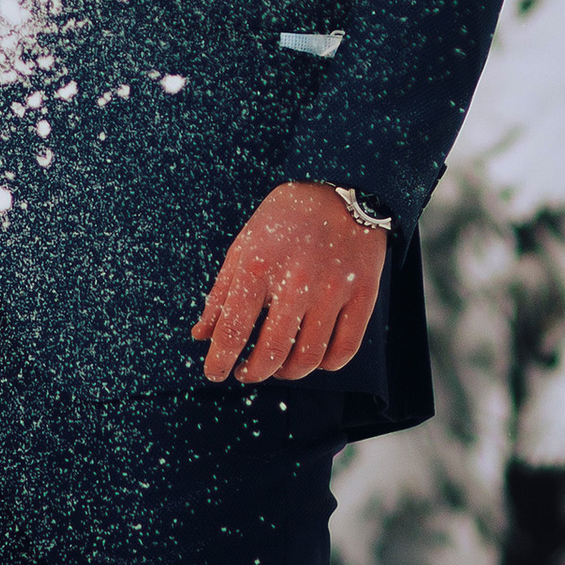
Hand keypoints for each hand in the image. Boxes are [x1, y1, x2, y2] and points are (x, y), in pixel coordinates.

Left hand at [193, 182, 385, 384]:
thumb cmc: (284, 219)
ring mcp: (333, 289)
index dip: (219, 360)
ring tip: (278, 367)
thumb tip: (201, 335)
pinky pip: (344, 349)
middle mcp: (296, 280)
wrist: (341, 190)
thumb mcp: (245, 245)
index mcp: (259, 264)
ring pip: (308, 357)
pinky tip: (313, 359)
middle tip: (247, 373)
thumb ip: (221, 293)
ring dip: (288, 373)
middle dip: (254, 373)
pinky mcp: (362, 294)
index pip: (233, 328)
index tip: (215, 373)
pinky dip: (325, 365)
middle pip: (272, 351)